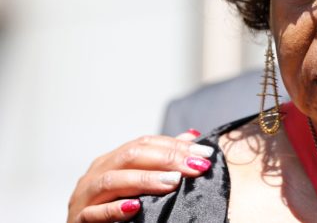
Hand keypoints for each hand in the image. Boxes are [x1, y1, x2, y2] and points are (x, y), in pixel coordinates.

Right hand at [67, 129, 213, 222]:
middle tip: (195, 166)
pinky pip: (94, 213)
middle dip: (167, 158)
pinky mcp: (78, 220)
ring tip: (173, 181)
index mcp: (112, 160)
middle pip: (131, 156)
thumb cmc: (113, 205)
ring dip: (145, 179)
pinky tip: (134, 208)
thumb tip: (191, 137)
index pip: (145, 143)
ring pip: (112, 180)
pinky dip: (114, 209)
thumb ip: (161, 159)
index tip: (204, 153)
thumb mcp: (138, 180)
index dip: (175, 145)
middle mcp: (96, 173)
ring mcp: (85, 196)